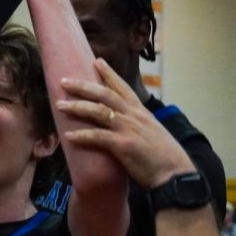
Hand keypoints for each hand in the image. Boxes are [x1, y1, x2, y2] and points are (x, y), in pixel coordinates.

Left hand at [57, 59, 194, 188]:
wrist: (175, 174)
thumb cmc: (165, 157)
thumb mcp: (153, 132)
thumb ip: (139, 125)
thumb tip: (128, 125)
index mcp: (141, 112)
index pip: (123, 87)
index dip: (109, 73)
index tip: (97, 61)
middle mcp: (134, 115)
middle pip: (104, 94)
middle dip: (82, 86)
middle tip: (64, 81)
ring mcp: (128, 129)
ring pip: (97, 110)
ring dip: (77, 107)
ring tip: (59, 105)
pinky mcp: (123, 145)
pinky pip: (97, 137)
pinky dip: (81, 136)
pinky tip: (68, 136)